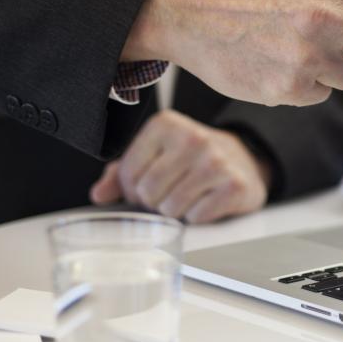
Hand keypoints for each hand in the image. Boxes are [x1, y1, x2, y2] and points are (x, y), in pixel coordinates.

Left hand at [89, 110, 270, 222]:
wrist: (243, 160)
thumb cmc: (191, 159)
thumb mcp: (155, 155)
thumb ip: (121, 172)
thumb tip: (99, 195)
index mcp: (165, 124)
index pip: (128, 174)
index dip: (132, 189)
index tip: (147, 185)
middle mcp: (192, 138)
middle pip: (148, 192)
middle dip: (154, 202)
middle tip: (168, 193)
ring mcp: (216, 162)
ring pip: (171, 208)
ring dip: (175, 211)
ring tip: (188, 196)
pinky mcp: (235, 185)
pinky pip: (197, 217)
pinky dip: (198, 216)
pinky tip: (206, 200)